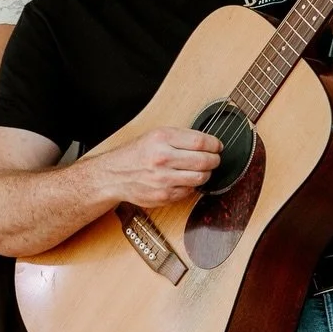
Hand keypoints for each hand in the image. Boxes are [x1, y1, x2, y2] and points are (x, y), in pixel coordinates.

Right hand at [94, 127, 220, 207]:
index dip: (214, 144)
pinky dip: (192, 185)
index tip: (217, 146)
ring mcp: (163, 179)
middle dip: (214, 160)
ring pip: (200, 177)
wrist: (115, 175)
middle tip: (214, 158)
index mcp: (161, 138)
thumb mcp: (155, 135)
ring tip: (202, 169)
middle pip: (204, 160)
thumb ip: (180, 137)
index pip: (200, 141)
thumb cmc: (136, 154)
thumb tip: (208, 143)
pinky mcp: (164, 195)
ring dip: (206, 173)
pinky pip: (190, 191)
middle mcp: (162, 158)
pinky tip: (185, 179)